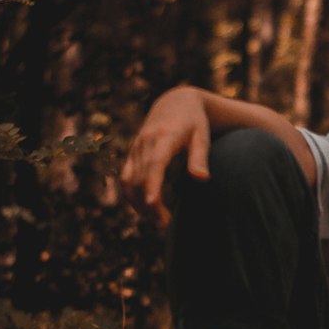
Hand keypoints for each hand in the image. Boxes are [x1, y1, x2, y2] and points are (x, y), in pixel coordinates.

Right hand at [120, 86, 210, 225]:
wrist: (175, 103)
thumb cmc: (194, 122)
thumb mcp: (202, 136)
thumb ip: (200, 157)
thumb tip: (202, 179)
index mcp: (164, 137)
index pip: (154, 163)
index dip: (151, 184)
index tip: (152, 204)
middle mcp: (145, 142)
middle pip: (141, 177)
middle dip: (149, 203)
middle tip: (166, 225)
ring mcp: (136, 148)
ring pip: (129, 180)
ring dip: (139, 203)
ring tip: (158, 221)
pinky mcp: (132, 154)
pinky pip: (126, 178)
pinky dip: (131, 196)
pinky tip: (145, 210)